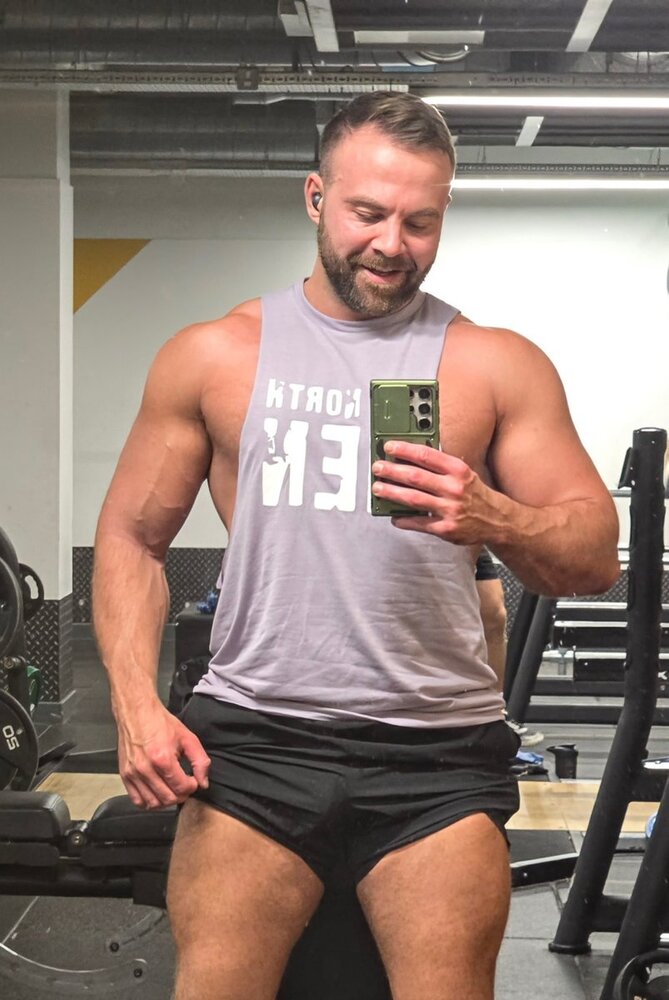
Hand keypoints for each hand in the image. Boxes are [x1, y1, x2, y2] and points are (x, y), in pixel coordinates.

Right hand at [116, 700, 210, 809]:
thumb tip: (203, 782)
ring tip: (172, 789)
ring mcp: (133, 774)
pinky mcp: (124, 776)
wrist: (137, 713)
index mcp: (162, 759)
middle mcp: (145, 769)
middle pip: (168, 798)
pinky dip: (149, 801)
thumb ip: (200, 761)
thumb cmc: (160, 723)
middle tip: (184, 785)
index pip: (181, 788)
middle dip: (181, 795)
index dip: (192, 787)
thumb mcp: (187, 737)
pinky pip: (137, 800)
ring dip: (166, 800)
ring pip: (153, 803)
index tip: (192, 780)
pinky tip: (157, 792)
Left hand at [371, 441, 498, 543]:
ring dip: (392, 492)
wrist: (498, 521)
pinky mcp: (446, 529)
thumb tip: (412, 457)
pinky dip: (403, 520)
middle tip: (378, 468)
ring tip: (378, 488)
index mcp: (458, 470)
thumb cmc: (476, 495)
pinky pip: (419, 523)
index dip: (405, 450)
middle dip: (392, 471)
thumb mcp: (464, 474)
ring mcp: (450, 509)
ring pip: (413, 499)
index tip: (389, 447)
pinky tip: (393, 517)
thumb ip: (441, 467)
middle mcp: (454, 488)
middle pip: (416, 476)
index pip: (426, 455)